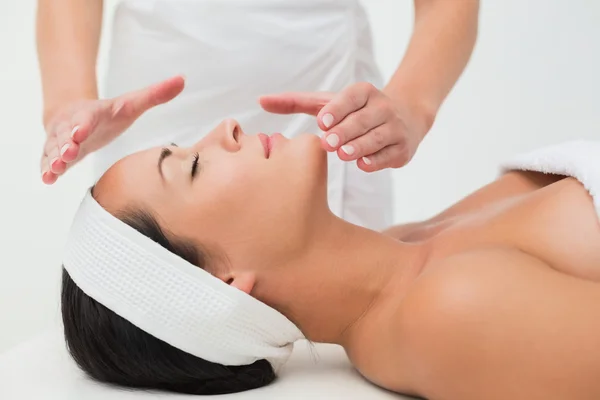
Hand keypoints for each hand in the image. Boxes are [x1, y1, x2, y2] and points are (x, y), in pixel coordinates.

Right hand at [41, 75, 184, 183]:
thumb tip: (182, 79)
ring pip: (55, 149)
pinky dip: (47, 169)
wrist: (75, 114)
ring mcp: (62, 141)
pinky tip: (47, 179)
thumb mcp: (131, 103)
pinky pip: (48, 160)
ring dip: (54, 159)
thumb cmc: (108, 113)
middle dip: (66, 145)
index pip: (86, 119)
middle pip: (67, 135)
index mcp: (91, 114)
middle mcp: (72, 126)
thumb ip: (155, 95)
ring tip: (54, 169)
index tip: (80, 133)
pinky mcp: (56, 153)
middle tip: (67, 154)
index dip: (83, 126)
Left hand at [259, 82, 432, 171]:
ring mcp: (395, 128)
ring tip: (343, 154)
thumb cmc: (355, 111)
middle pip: (363, 119)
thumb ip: (295, 102)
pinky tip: (362, 164)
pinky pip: (389, 155)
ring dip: (360, 146)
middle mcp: (382, 107)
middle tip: (328, 142)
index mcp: (363, 92)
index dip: (337, 109)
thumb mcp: (327, 103)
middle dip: (346, 130)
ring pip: (377, 137)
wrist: (405, 118)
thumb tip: (260, 101)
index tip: (322, 121)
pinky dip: (377, 160)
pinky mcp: (402, 148)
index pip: (351, 97)